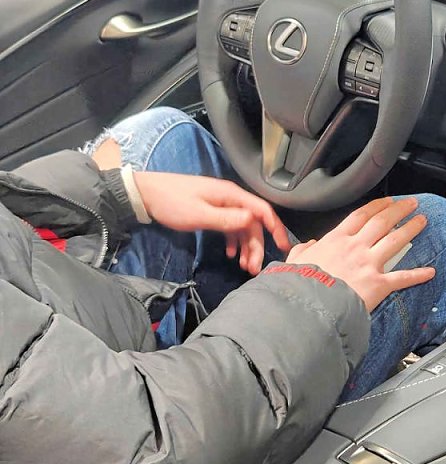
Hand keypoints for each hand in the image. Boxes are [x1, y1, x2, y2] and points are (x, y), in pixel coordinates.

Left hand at [134, 171, 291, 274]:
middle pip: (253, 224)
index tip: (283, 248)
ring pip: (243, 227)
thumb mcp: (199, 214)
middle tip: (253, 269)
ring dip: (246, 247)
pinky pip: (231, 227)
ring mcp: (222, 204)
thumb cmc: (171, 203)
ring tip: (244, 266)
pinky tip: (230, 254)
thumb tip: (253, 223)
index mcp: (231, 196)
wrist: (145, 194)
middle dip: (257, 246)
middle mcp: (231, 199)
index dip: (276, 229)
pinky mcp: (213, 211)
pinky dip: (234, 241)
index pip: (262, 211)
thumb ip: (227, 220)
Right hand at [287, 197, 434, 310]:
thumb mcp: (295, 261)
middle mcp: (356, 247)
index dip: (377, 205)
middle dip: (399, 210)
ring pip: (395, 240)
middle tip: (411, 204)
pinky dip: (418, 275)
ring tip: (422, 221)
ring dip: (411, 229)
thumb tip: (307, 246)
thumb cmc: (301, 285)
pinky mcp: (378, 284)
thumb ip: (303, 251)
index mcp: (336, 239)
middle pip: (382, 222)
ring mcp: (369, 264)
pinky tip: (430, 271)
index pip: (361, 215)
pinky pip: (402, 277)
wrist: (309, 306)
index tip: (387, 201)